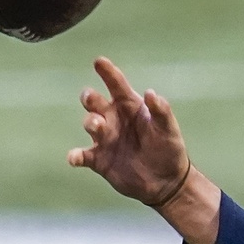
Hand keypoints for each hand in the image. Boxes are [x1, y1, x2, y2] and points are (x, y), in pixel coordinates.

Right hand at [67, 57, 190, 206]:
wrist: (166, 182)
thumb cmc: (169, 150)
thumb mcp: (169, 129)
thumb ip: (161, 111)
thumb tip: (151, 93)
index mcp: (130, 106)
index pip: (116, 85)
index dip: (108, 72)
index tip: (99, 61)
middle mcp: (113, 118)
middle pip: (94, 101)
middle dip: (90, 98)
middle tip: (92, 100)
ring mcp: (104, 138)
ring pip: (89, 123)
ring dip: (90, 123)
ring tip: (99, 127)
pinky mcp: (98, 159)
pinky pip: (82, 155)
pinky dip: (76, 156)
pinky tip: (74, 158)